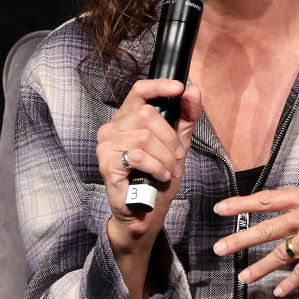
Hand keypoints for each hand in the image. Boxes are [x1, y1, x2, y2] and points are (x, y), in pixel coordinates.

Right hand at [96, 78, 201, 246]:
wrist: (146, 211)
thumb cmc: (157, 177)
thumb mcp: (178, 145)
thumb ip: (186, 118)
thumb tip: (192, 90)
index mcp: (129, 118)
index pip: (140, 91)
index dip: (159, 86)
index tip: (179, 88)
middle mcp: (112, 127)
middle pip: (148, 114)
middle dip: (170, 140)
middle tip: (175, 158)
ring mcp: (106, 145)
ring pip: (144, 137)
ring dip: (164, 157)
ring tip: (167, 171)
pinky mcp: (106, 163)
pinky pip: (138, 156)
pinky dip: (156, 168)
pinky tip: (159, 176)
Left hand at [212, 143, 298, 297]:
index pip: (268, 198)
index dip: (242, 204)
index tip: (221, 208)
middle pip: (268, 228)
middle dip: (240, 239)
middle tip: (218, 249)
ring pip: (282, 253)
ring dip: (260, 267)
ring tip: (242, 277)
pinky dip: (292, 282)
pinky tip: (280, 292)